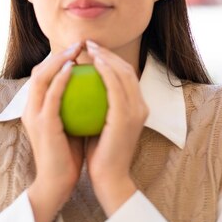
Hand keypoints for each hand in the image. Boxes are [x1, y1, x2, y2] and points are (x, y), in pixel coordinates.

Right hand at [22, 43, 83, 221]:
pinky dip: (60, 78)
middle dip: (58, 53)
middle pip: (39, 70)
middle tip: (80, 43)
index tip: (81, 49)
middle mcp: (30, 108)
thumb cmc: (69, 155)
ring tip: (77, 50)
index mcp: (36, 108)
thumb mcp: (71, 124)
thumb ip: (75, 106)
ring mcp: (34, 115)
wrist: (58, 182)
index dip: (59, 58)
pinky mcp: (43, 124)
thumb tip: (95, 86)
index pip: (44, 75)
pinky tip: (74, 68)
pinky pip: (52, 95)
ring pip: (41, 77)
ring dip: (58, 59)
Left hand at [84, 40, 148, 215]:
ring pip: (123, 74)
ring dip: (106, 57)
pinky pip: (116, 87)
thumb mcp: (100, 124)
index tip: (90, 50)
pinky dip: (106, 72)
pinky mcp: (127, 117)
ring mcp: (137, 111)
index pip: (125, 76)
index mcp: (137, 108)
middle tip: (88, 43)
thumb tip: (80, 86)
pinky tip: (92, 63)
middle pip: (126, 70)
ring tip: (88, 48)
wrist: (109, 178)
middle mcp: (141, 106)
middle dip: (108, 52)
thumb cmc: (100, 153)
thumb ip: (97, 105)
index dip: (110, 59)